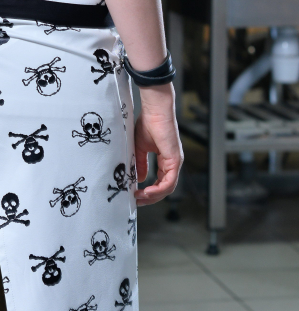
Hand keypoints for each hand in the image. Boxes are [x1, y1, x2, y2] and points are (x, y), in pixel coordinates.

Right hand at [133, 84, 183, 205]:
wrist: (154, 110)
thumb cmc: (148, 123)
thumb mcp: (140, 148)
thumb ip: (141, 164)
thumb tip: (140, 179)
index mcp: (167, 160)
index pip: (161, 182)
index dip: (149, 191)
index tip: (135, 194)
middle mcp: (173, 163)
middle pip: (165, 188)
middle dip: (150, 197)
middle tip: (136, 201)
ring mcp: (175, 162)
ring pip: (168, 188)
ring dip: (153, 196)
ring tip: (139, 197)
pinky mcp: (175, 160)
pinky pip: (169, 182)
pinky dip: (158, 189)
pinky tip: (147, 191)